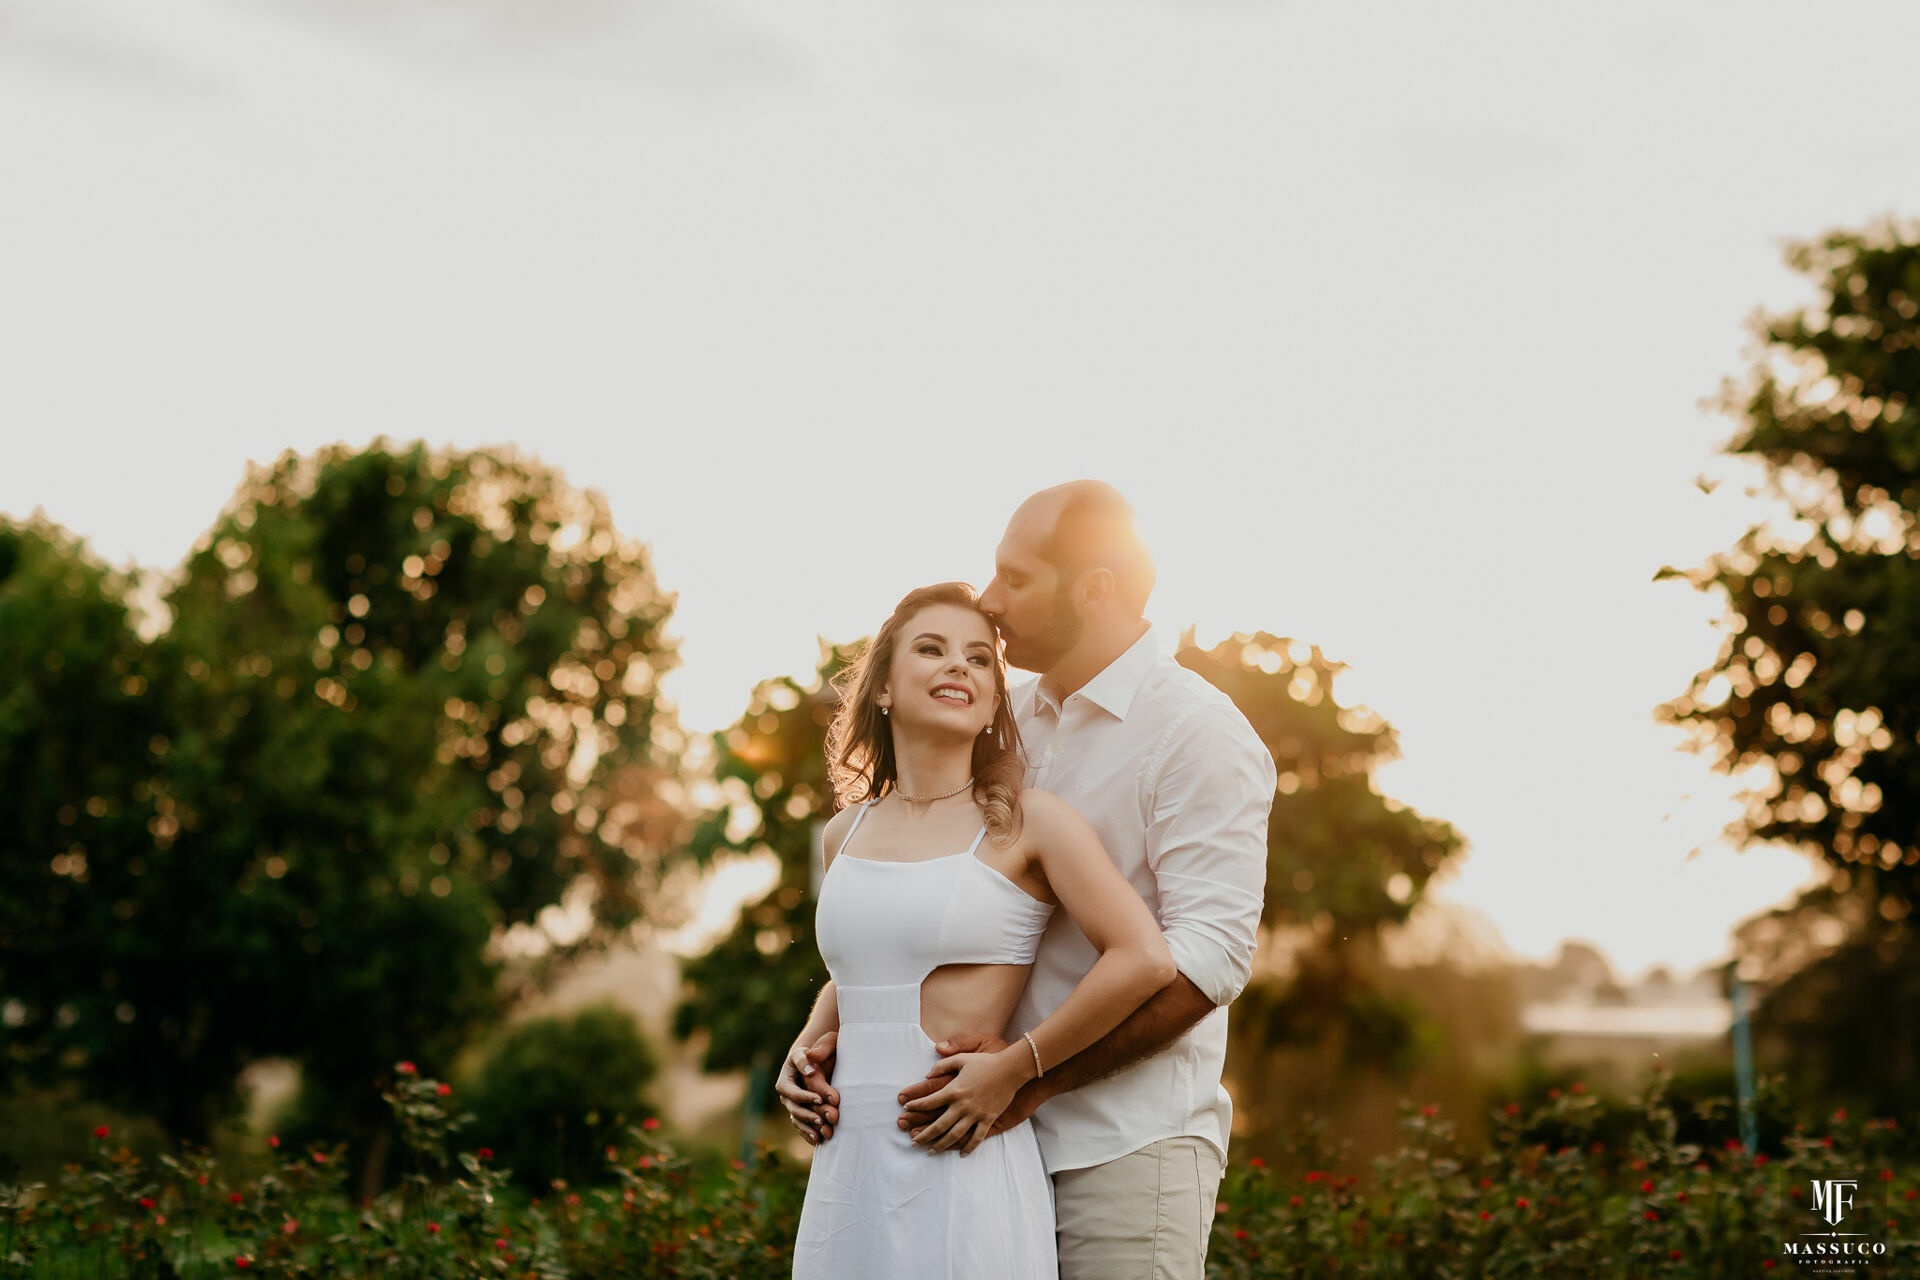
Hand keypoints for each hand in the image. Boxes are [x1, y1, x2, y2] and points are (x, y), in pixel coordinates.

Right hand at [775, 1032, 839, 1143]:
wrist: (812, 1064)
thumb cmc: (809, 1055)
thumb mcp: (804, 1053)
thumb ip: (805, 1060)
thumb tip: (809, 1071)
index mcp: (784, 1082)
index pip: (792, 1092)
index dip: (804, 1096)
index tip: (820, 1098)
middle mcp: (786, 1097)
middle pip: (794, 1109)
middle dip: (808, 1115)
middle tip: (822, 1119)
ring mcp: (792, 1107)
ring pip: (798, 1121)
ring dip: (809, 1128)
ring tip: (822, 1134)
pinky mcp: (800, 1115)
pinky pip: (802, 1127)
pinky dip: (809, 1134)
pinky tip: (819, 1141)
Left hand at [898, 1036, 1026, 1155]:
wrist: (1010, 1069)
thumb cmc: (986, 1062)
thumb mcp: (962, 1058)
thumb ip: (943, 1065)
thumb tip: (926, 1075)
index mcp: (954, 1089)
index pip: (929, 1101)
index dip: (915, 1106)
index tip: (905, 1109)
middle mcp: (962, 1105)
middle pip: (938, 1125)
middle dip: (923, 1135)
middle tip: (913, 1142)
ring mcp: (975, 1114)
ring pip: (955, 1135)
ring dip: (940, 1145)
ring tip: (930, 1151)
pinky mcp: (988, 1119)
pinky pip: (977, 1137)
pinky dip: (969, 1147)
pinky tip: (961, 1153)